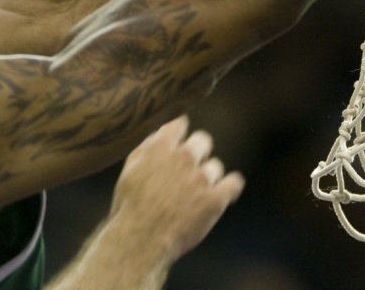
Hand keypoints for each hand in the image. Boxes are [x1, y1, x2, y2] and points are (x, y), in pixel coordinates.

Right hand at [108, 115, 244, 263]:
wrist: (139, 240)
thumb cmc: (129, 208)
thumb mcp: (130, 172)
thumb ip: (147, 150)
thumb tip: (160, 134)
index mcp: (159, 148)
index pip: (179, 123)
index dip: (181, 132)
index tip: (180, 140)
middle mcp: (184, 158)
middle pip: (203, 140)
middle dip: (197, 153)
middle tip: (187, 171)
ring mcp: (202, 177)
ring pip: (215, 166)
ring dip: (207, 177)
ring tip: (194, 195)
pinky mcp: (216, 198)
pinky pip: (234, 183)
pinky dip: (230, 187)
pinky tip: (225, 194)